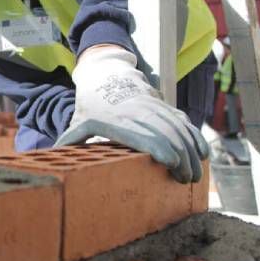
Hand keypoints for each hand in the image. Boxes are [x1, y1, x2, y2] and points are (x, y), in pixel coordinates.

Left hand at [55, 46, 208, 182]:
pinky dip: (196, 138)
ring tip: (192, 176)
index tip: (171, 163)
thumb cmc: (94, 109)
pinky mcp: (167, 108)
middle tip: (184, 180)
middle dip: (180, 158)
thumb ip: (72, 137)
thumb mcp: (80, 121)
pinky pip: (186, 123)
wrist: (110, 80)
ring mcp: (157, 109)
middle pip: (167, 134)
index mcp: (121, 120)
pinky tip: (202, 155)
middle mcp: (142, 112)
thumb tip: (57, 151)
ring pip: (180, 129)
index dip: (159, 147)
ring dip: (191, 153)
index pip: (144, 134)